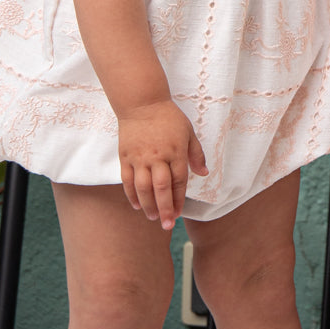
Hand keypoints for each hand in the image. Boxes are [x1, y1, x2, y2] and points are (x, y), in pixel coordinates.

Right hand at [118, 100, 208, 229]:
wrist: (142, 103)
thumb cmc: (168, 118)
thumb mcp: (188, 132)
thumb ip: (196, 154)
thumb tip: (204, 173)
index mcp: (175, 151)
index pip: (179, 181)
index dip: (179, 199)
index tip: (179, 213)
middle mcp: (157, 156)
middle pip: (161, 188)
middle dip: (165, 209)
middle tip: (167, 225)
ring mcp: (139, 157)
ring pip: (143, 187)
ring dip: (148, 205)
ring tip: (153, 218)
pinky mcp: (125, 156)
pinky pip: (127, 180)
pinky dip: (131, 195)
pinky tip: (136, 205)